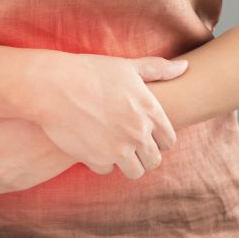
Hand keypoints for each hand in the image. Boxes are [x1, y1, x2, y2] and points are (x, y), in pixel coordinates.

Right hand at [21, 52, 187, 179]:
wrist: (53, 86)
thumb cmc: (89, 71)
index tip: (144, 133)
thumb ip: (157, 69)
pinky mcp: (98, 160)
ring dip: (125, 162)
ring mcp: (119, 149)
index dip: (157, 138)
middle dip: (143, 154)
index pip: (169, 140)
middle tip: (127, 143)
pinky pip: (107, 170)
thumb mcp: (126, 66)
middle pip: (154, 160)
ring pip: (135, 171)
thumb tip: (185, 66)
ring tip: (112, 148)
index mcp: (149, 110)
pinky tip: (92, 145)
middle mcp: (138, 132)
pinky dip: (101, 161)